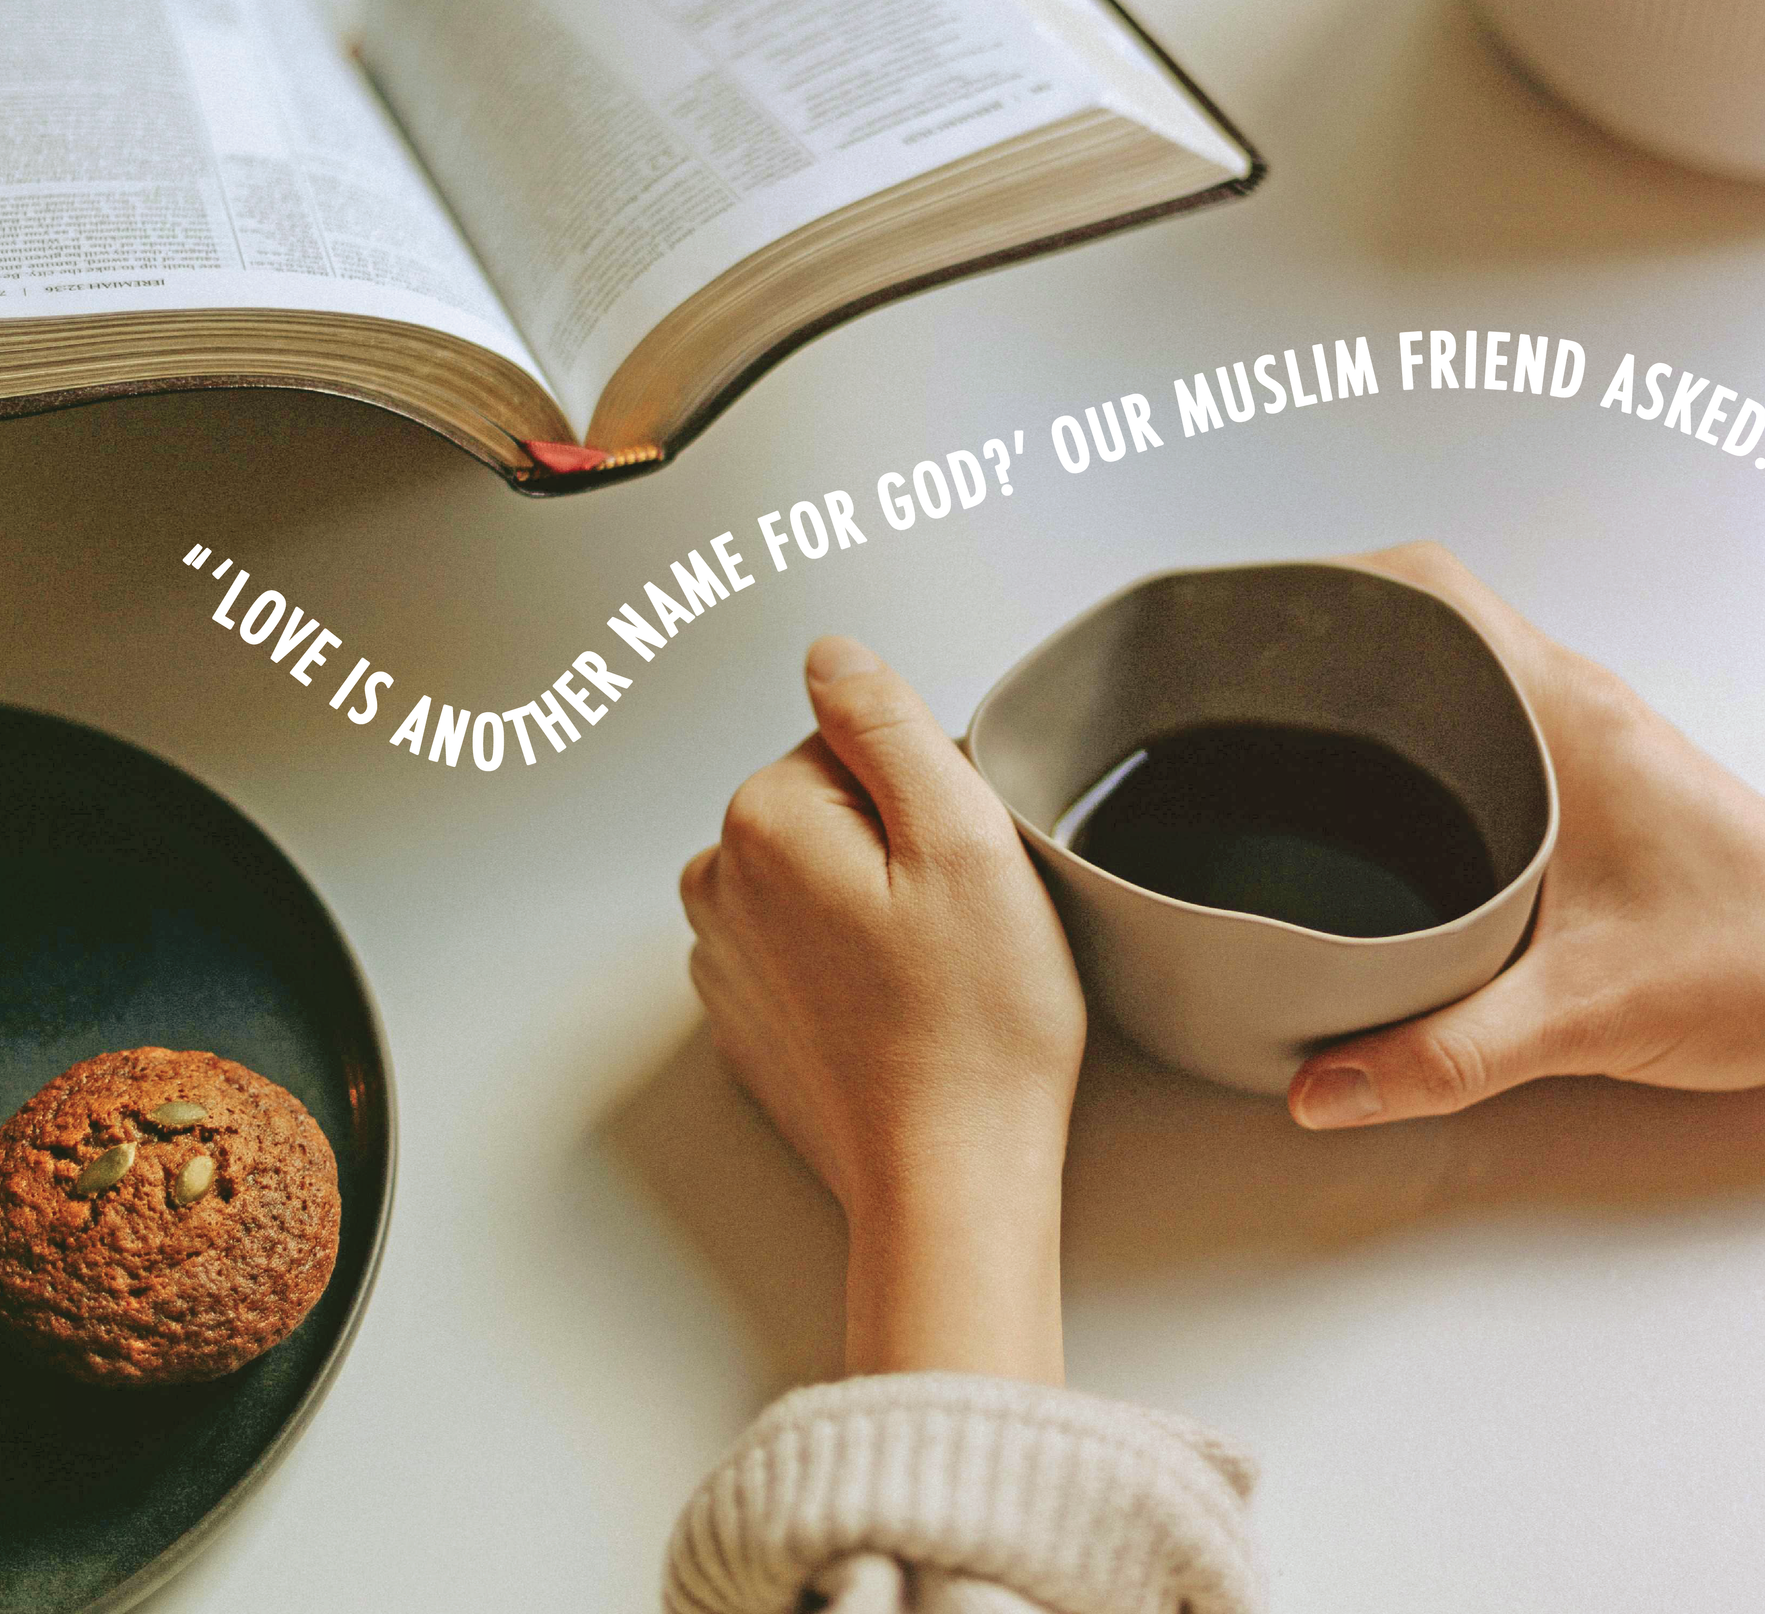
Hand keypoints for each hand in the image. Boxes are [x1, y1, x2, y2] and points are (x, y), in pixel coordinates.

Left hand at [679, 636, 1085, 1381]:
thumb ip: (886, 721)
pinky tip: (902, 1010)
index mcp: (764, 821)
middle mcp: (720, 885)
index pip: (856, 741)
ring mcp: (724, 959)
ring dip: (876, 902)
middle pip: (832, 804)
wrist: (951, 1180)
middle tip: (957, 921)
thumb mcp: (961, 836)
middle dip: (898, 842)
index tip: (960, 863)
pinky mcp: (748, 1019)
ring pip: (821, 874)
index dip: (930, 792)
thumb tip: (830, 654)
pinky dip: (853, 962)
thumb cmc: (975, 1024)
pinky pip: (807, 946)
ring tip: (933, 972)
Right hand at [1289, 543, 1764, 1129]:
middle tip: (1235, 682)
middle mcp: (1570, 702)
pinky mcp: (1593, 778)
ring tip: (1278, 731)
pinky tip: (1374, 803)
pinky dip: (1417, 734)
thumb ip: (1447, 1053)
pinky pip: (1482, 719)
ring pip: (1453, 667)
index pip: (1429, 588)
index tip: (1252, 613)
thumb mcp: (1587, 1014)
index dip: (1330, 581)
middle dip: (1324, 631)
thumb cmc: (1764, 962)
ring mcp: (1584, 734)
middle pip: (1422, 615)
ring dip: (1371, 681)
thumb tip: (1320, 1086)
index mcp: (1561, 711)